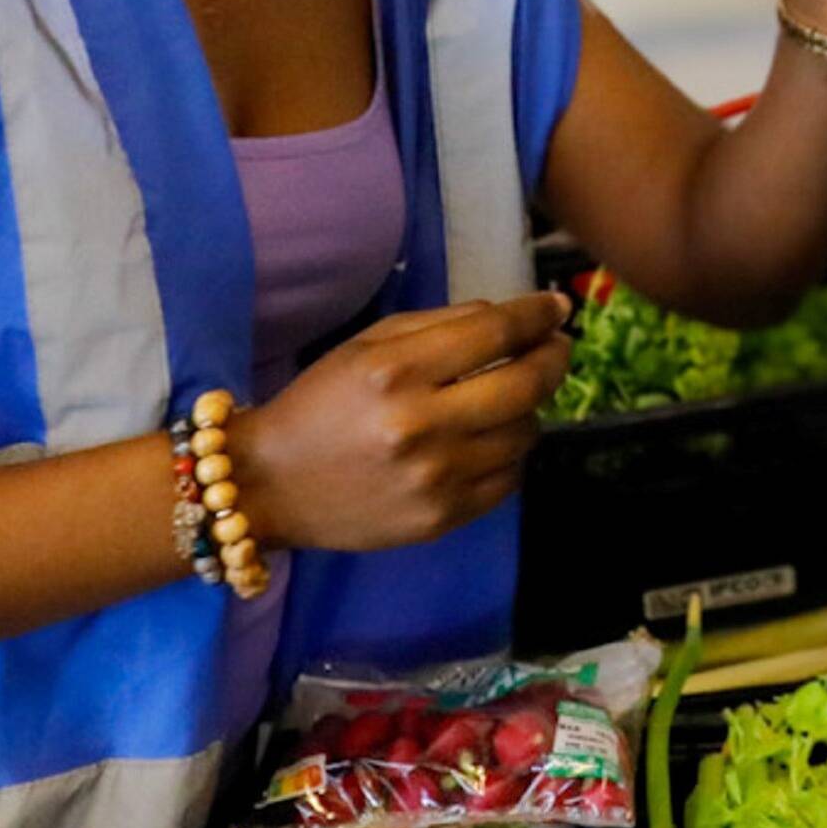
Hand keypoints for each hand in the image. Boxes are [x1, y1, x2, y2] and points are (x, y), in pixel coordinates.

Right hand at [230, 292, 568, 550]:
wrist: (270, 485)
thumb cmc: (321, 403)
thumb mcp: (369, 345)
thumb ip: (443, 325)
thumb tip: (517, 316)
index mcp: (397, 372)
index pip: (496, 334)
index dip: (537, 316)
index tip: (556, 308)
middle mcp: (421, 426)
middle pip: (526, 385)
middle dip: (552, 359)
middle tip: (555, 349)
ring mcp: (436, 479)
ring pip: (525, 434)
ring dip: (528, 409)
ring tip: (509, 398)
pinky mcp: (442, 519)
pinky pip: (510, 480)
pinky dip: (511, 454)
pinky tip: (490, 440)